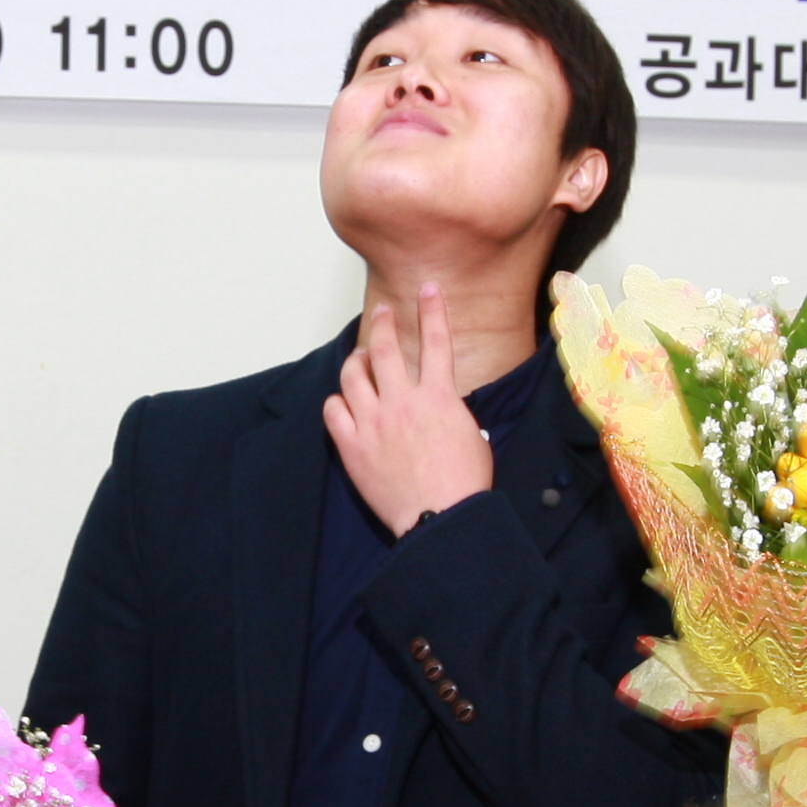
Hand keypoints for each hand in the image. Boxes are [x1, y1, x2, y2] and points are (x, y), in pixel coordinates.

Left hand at [324, 284, 496, 530]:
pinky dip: (337, 401)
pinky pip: (333, 410)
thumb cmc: (463, 484)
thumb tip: (444, 407)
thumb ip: (454, 412)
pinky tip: (343, 402)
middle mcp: (403, 402)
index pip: (436, 341)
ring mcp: (373, 423)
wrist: (441, 518)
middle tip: (384, 313)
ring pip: (353, 375)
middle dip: (385, 323)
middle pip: (387, 348)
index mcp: (439, 397)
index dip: (432, 310)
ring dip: (357, 360)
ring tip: (362, 358)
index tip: (428, 288)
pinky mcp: (353, 446)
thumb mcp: (473, 437)